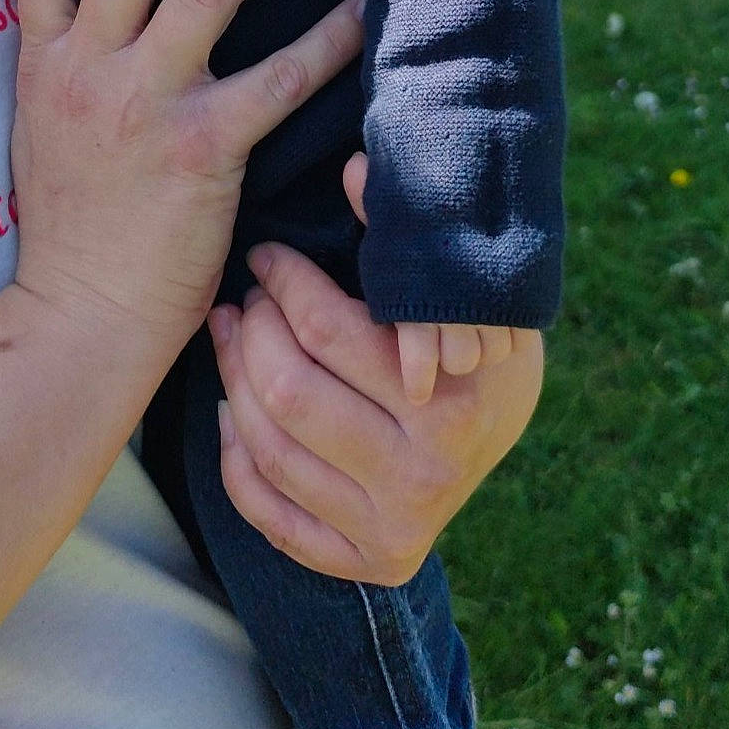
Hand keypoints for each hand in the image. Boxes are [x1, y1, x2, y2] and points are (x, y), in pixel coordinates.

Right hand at [11, 0, 364, 362]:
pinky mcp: (200, 151)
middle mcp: (86, 67)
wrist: (79, 318)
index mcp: (43, 58)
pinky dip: (324, 40)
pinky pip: (275, 78)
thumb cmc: (75, 221)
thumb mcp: (46, 121)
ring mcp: (141, 106)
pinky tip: (360, 9)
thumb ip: (72, 53)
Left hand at [210, 156, 542, 583]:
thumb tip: (352, 168)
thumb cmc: (478, 346)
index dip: (284, 282)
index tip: (267, 255)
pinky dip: (236, 456)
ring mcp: (389, 526)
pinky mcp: (360, 560)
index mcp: (452, 406)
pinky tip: (231, 406)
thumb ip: (406, 238)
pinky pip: (267, 511)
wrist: (500, 440)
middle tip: (246, 293)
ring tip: (229, 330)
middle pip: (288, 391)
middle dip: (253, 328)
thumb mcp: (464, 292)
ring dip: (233, 378)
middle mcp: (423, 476)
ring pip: (268, 446)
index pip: (329, 333)